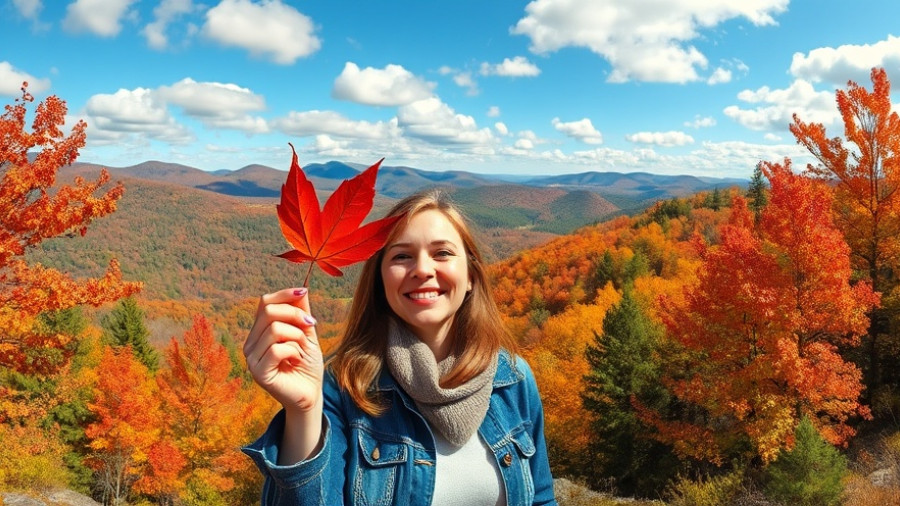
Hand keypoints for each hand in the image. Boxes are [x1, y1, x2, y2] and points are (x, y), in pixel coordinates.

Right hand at [243, 287, 323, 414]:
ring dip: (297, 336)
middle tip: (310, 325)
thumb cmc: (307, 364)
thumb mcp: (306, 332)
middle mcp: (250, 343)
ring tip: (301, 350)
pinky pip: (277, 349)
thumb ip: (301, 311)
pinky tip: (296, 360)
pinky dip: (293, 351)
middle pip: (268, 311)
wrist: (310, 393)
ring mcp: (251, 358)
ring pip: (274, 329)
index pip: (264, 301)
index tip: (304, 293)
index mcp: (259, 331)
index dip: (285, 294)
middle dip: (295, 314)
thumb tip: (301, 288)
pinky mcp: (258, 373)